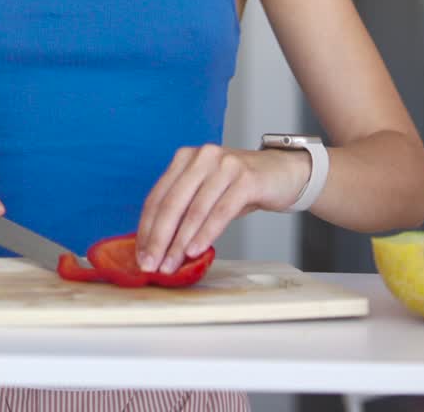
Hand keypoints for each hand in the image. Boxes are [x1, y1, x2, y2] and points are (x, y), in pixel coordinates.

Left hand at [135, 143, 310, 273]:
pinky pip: (221, 211)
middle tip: (151, 265)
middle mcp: (202, 157)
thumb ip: (184, 210)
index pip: (157, 196)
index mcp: (185, 158)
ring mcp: (224, 165)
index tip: (141, 255)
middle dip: (159, 239)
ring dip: (180, 242)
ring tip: (172, 265)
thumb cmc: (240, 187)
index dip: (146, 229)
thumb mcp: (207, 192)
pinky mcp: (246, 178)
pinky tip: (196, 251)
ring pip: (195, 209)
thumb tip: (157, 247)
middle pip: (172, 203)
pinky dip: (206, 233)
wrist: (282, 173)